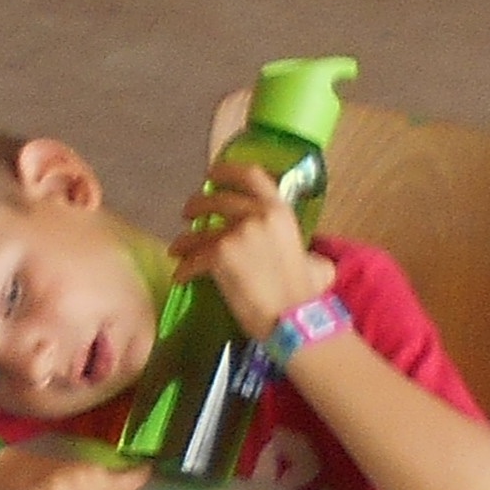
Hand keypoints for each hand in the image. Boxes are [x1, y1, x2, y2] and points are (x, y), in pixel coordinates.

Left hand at [173, 172, 322, 342]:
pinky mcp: (220, 255)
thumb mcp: (312, 259)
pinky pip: (193, 258)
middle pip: (217, 199)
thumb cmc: (305, 294)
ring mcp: (237, 233)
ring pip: (199, 231)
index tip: (212, 175)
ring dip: (184, 239)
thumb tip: (307, 257)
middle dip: (197, 205)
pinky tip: (180, 276)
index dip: (227, 171)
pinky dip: (184, 268)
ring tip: (178, 247)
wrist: (293, 318)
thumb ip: (301, 249)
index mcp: (280, 211)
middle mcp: (257, 215)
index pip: (251, 174)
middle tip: (188, 213)